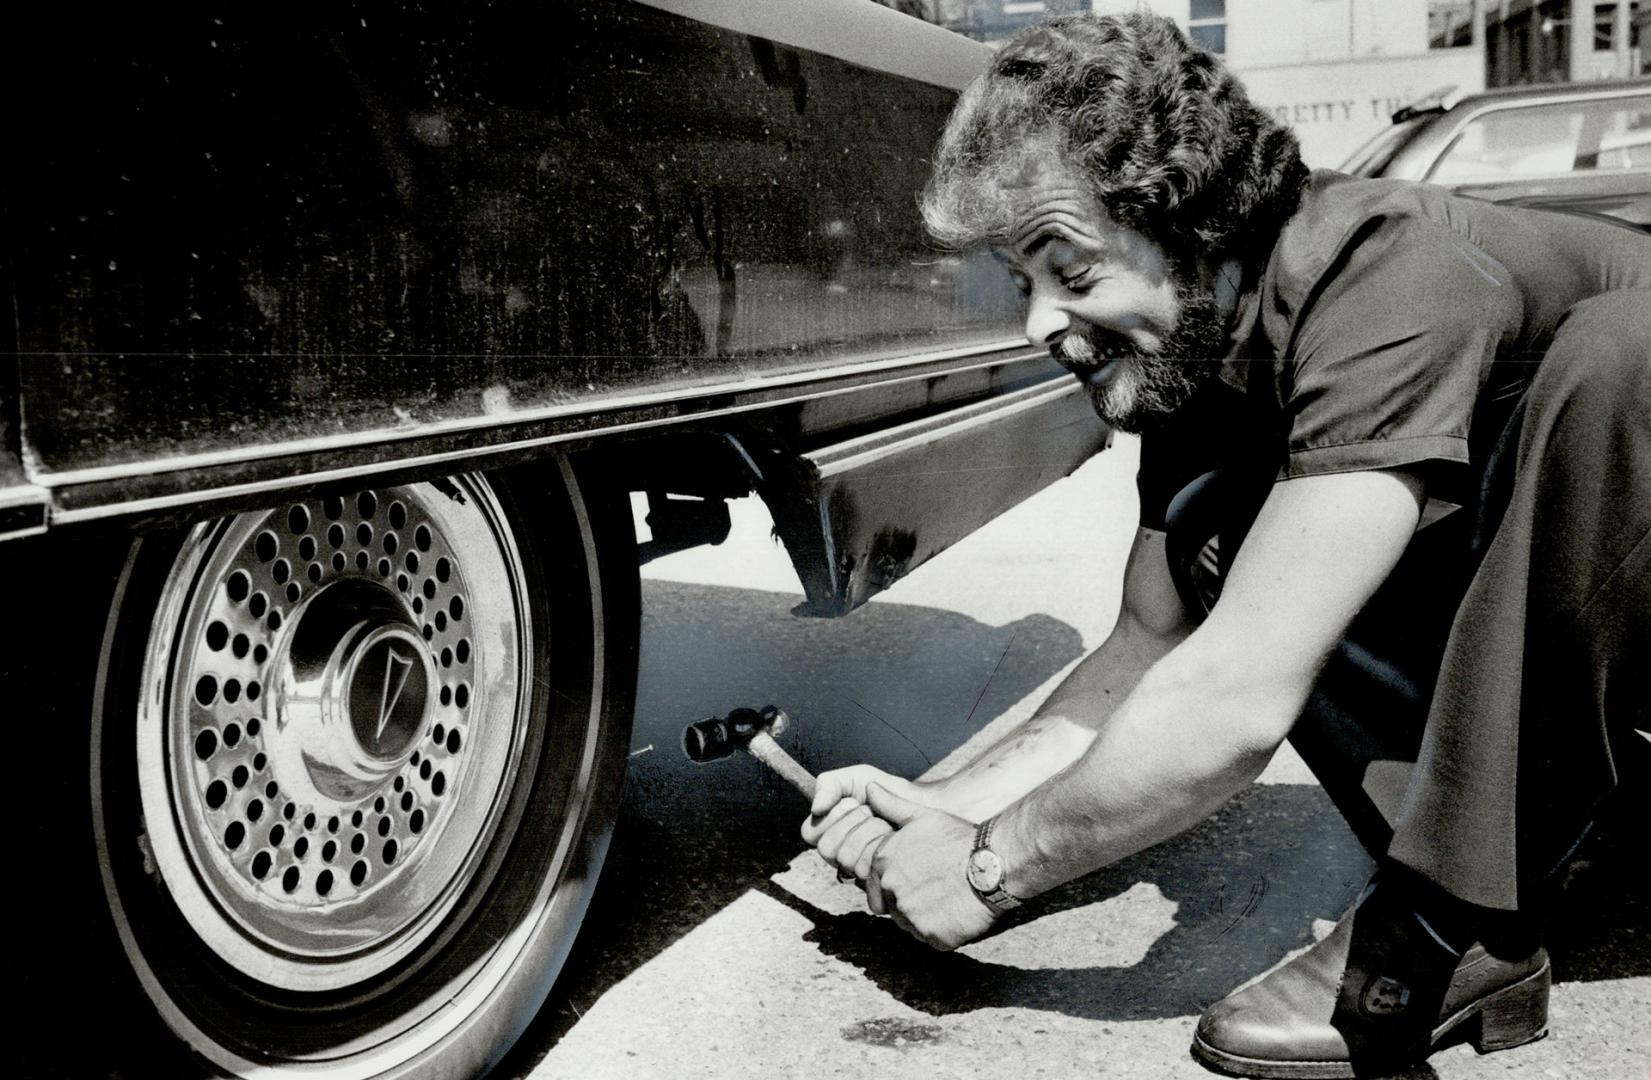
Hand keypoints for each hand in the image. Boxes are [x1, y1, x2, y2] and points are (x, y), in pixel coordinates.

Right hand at [800, 766, 944, 883]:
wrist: (929, 808)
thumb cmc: (893, 793)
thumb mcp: (859, 777)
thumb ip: (829, 784)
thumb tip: (816, 809)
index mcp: (832, 833)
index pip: (810, 834)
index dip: (833, 816)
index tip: (856, 802)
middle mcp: (842, 855)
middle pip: (827, 849)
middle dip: (855, 824)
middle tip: (874, 814)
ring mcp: (859, 871)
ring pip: (846, 860)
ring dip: (872, 834)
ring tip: (889, 827)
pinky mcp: (879, 885)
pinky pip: (867, 875)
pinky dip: (884, 849)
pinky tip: (897, 842)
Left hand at [861, 783, 997, 950]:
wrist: (994, 863)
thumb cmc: (959, 837)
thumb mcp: (921, 815)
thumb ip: (889, 804)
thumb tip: (868, 788)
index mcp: (882, 862)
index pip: (874, 884)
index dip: (896, 881)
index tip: (919, 875)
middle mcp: (891, 890)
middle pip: (891, 905)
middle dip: (908, 899)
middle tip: (935, 887)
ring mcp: (910, 915)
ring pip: (909, 923)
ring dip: (923, 915)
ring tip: (947, 897)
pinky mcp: (932, 936)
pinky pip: (930, 938)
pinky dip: (941, 930)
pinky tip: (957, 911)